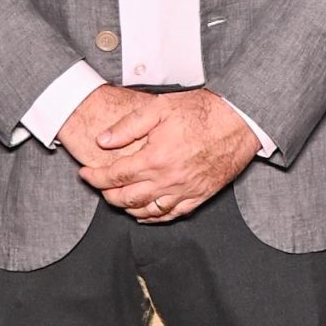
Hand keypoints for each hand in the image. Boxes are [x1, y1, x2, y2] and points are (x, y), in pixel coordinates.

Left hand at [68, 86, 257, 221]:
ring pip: (148, 211)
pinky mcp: (200, 196)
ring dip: (127, 208)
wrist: (239, 120)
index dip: (95, 176)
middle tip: (98, 186)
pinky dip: (154, 218)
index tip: (85, 173)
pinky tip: (145, 214)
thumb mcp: (160, 107)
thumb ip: (128, 126)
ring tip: (117, 199)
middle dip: (107, 194)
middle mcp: (168, 180)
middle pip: (127, 198)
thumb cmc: (203, 111)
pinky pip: (172, 215)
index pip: (115, 175)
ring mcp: (185, 191)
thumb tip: (103, 141)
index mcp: (155, 158)